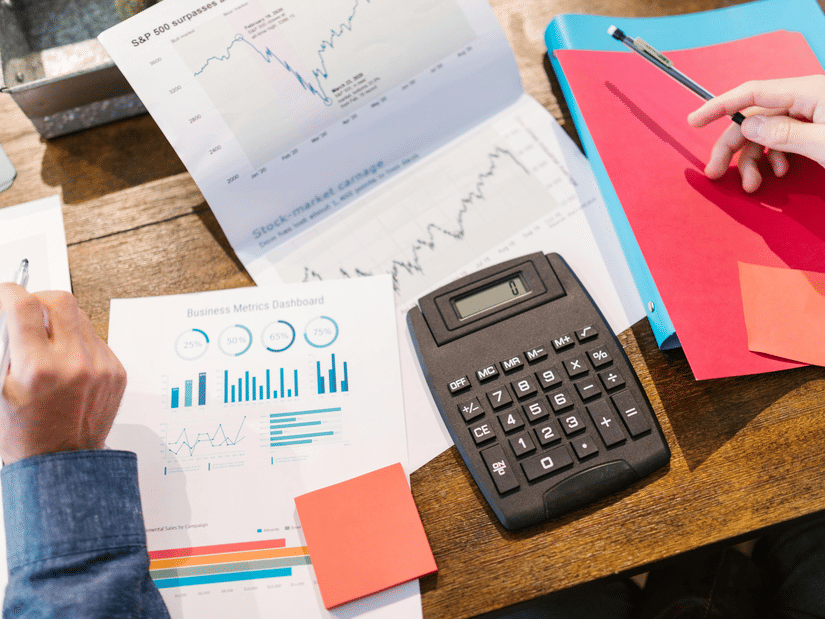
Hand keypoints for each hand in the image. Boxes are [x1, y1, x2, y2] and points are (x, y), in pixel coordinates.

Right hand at [0, 285, 125, 463]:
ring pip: (80, 317)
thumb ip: (5, 350)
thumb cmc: (26, 435)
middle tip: (27, 310)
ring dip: (60, 320)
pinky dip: (78, 341)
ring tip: (46, 341)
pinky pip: (96, 339)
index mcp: (38, 370)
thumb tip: (9, 318)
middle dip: (38, 299)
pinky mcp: (117, 372)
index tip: (6, 294)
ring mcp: (101, 367)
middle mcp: (75, 364)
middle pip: (60, 301)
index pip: (25, 307)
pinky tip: (66, 361)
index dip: (10, 294)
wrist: (63, 464)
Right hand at [687, 75, 824, 191]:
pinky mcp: (815, 127)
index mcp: (808, 91)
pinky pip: (783, 138)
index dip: (719, 106)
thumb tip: (748, 127)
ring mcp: (811, 113)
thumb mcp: (824, 143)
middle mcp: (806, 98)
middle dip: (733, 148)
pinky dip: (773, 157)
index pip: (752, 93)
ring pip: (766, 132)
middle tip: (715, 172)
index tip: (694, 121)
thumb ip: (785, 133)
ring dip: (753, 160)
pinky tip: (777, 171)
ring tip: (752, 184)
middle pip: (755, 118)